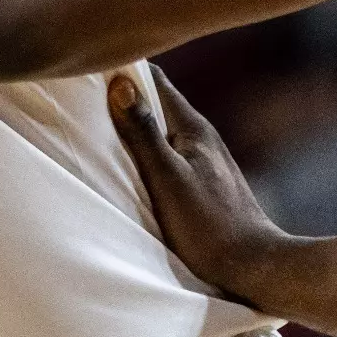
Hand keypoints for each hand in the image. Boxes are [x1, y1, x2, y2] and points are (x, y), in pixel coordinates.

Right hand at [109, 65, 285, 303]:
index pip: (154, 78)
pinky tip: (130, 166)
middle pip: (156, 102)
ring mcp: (204, 159)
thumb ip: (144, 132)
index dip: (123, 68)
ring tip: (99, 127)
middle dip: (124, 96)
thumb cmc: (208, 225)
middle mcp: (201, 136)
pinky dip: (146, 151)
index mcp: (193, 126)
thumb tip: (121, 83)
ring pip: (162, 129)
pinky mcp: (203, 182)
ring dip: (135, 126)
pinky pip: (167, 153)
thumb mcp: (167, 178)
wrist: (253, 267)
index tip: (89, 69)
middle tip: (84, 95)